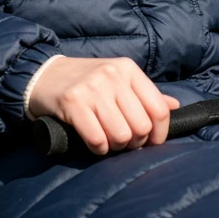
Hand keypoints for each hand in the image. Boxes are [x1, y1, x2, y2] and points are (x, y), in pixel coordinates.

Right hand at [27, 56, 180, 155]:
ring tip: (107, 140)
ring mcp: (92, 88)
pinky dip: (98, 148)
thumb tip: (174, 106)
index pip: (158, 108)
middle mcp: (112, 75)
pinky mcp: (73, 102)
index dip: (158, 133)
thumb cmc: (85, 81)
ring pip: (121, 135)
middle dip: (134, 142)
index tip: (150, 142)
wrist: (43, 75)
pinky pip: (97, 139)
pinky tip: (94, 142)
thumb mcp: (117, 80)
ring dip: (115, 146)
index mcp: (127, 69)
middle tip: (123, 141)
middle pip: (141, 126)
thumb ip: (144, 94)